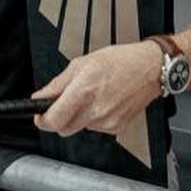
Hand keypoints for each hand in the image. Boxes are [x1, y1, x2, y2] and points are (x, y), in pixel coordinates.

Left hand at [33, 41, 160, 136]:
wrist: (150, 68)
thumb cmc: (121, 61)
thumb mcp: (82, 63)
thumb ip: (58, 83)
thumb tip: (41, 96)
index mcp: (83, 91)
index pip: (53, 120)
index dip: (42, 120)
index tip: (39, 116)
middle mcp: (95, 110)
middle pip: (64, 128)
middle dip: (59, 118)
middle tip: (64, 103)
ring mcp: (107, 121)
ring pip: (80, 128)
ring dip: (79, 116)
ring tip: (92, 96)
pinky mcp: (117, 128)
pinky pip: (95, 128)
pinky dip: (94, 118)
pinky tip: (104, 101)